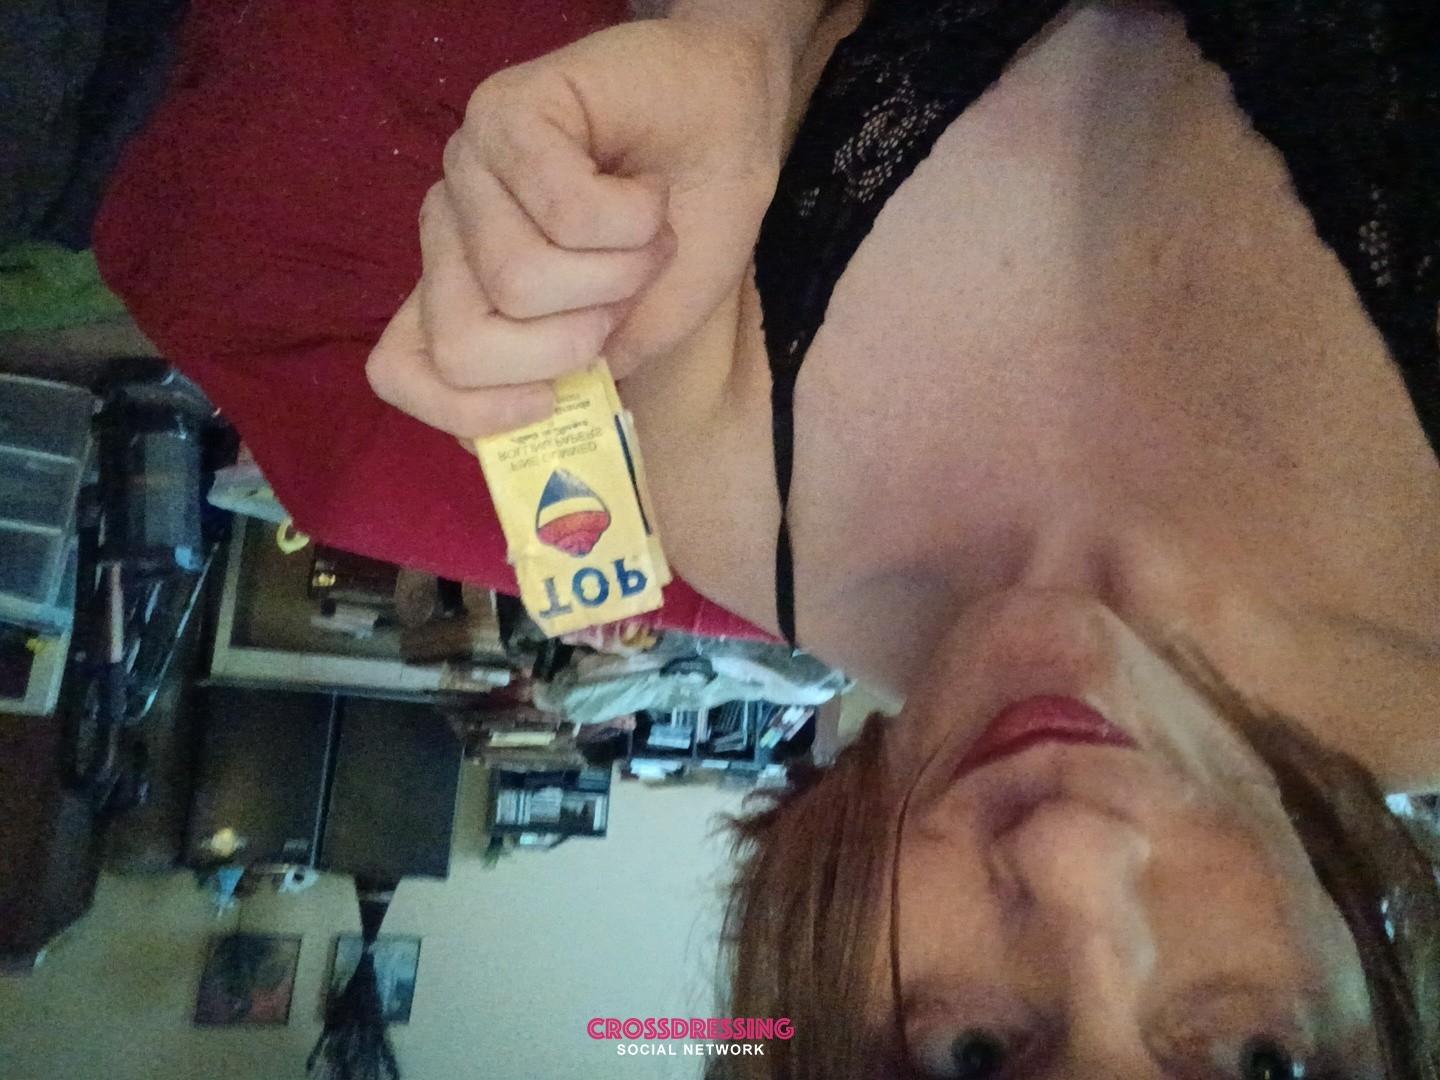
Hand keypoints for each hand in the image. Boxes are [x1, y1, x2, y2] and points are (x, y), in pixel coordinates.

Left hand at [367, 19, 788, 438]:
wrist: (737, 120)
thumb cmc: (689, 225)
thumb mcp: (641, 331)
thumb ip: (579, 382)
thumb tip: (526, 433)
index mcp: (470, 294)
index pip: (400, 371)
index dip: (466, 412)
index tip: (547, 402)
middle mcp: (451, 236)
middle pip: (461, 346)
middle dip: (568, 345)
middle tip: (620, 298)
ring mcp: (468, 173)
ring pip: (520, 282)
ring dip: (622, 271)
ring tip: (648, 233)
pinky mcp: (504, 114)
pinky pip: (566, 214)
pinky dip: (636, 220)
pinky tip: (647, 190)